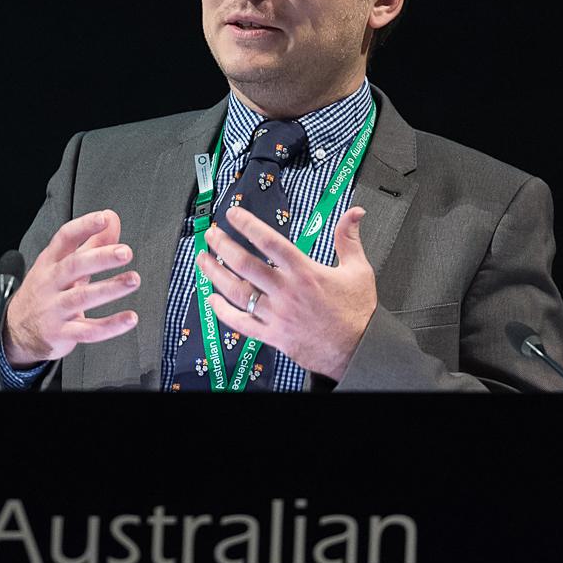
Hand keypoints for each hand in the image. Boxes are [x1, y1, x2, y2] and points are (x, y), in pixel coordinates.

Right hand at [2, 209, 139, 367]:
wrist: (16, 331)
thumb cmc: (45, 292)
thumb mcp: (62, 264)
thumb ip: (91, 242)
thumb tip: (112, 218)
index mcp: (50, 262)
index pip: (65, 238)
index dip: (84, 226)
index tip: (104, 218)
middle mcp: (50, 283)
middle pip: (74, 266)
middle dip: (101, 257)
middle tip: (125, 252)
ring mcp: (54, 309)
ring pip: (82, 297)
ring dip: (110, 288)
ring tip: (133, 280)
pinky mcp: (62, 333)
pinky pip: (88, 331)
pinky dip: (110, 326)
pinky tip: (130, 318)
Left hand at [198, 204, 376, 381]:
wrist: (360, 349)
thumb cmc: (358, 313)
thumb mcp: (358, 269)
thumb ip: (349, 238)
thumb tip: (354, 213)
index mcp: (305, 273)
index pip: (269, 242)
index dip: (248, 225)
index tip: (233, 215)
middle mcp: (286, 292)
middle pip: (245, 265)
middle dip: (223, 246)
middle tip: (211, 235)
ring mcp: (277, 315)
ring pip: (237, 292)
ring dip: (215, 274)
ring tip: (202, 260)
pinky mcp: (273, 335)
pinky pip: (242, 324)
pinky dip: (224, 312)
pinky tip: (212, 301)